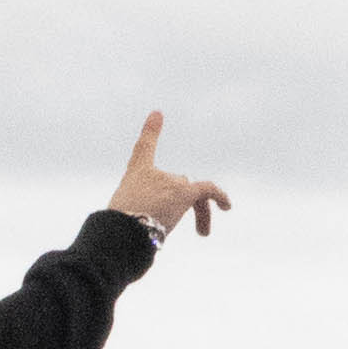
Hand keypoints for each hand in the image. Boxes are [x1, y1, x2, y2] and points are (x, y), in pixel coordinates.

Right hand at [107, 111, 229, 242]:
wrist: (125, 230)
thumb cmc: (121, 227)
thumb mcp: (125, 216)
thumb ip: (146, 214)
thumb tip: (156, 214)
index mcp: (135, 172)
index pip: (143, 148)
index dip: (151, 131)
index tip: (158, 115)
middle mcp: (154, 173)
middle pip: (177, 184)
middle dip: (182, 206)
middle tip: (193, 229)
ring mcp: (169, 181)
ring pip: (191, 194)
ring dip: (199, 213)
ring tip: (203, 233)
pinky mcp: (184, 192)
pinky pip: (208, 189)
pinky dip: (219, 195)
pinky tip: (227, 206)